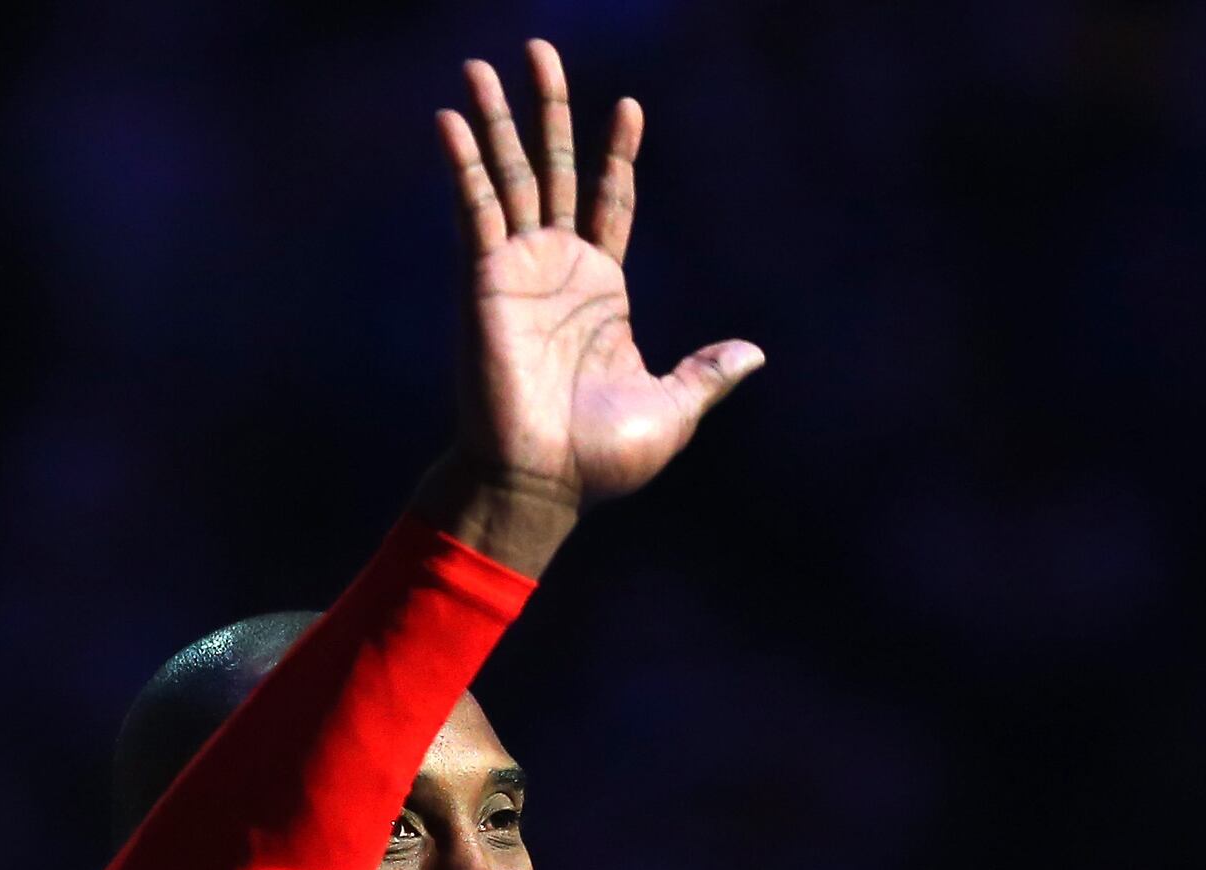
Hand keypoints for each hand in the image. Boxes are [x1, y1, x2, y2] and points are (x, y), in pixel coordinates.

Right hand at [423, 41, 764, 575]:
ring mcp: (516, 269)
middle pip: (552, 168)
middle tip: (539, 50)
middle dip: (547, 110)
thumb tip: (754, 354)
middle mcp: (556, 269)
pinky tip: (451, 119)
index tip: (629, 106)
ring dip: (495, 119)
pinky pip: (473, 209)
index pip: (610, 201)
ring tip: (482, 64)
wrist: (543, 483)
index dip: (618, 154)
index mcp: (602, 291)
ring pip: (507, 176)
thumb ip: (707, 373)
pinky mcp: (484, 279)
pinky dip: (463, 164)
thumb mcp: (672, 409)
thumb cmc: (601, 458)